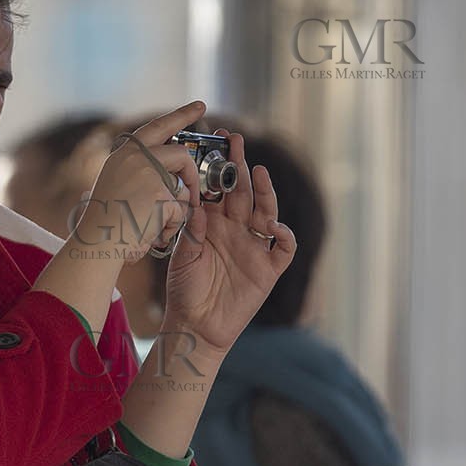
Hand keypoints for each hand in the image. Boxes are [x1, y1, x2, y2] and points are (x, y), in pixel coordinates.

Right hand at [73, 101, 205, 262]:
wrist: (95, 243)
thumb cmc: (103, 224)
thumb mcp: (116, 186)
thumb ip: (139, 173)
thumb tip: (174, 173)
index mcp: (123, 155)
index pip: (156, 127)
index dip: (180, 115)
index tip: (200, 105)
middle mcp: (136, 158)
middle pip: (180, 154)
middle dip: (193, 174)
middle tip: (196, 188)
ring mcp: (149, 173)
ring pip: (184, 186)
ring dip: (179, 207)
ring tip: (157, 225)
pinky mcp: (160, 193)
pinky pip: (181, 209)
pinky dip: (172, 225)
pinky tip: (153, 233)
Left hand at [162, 129, 296, 365]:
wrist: (196, 324)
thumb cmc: (184, 288)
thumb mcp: (181, 255)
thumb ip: (190, 231)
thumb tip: (196, 206)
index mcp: (212, 222)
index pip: (218, 187)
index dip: (217, 165)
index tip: (211, 141)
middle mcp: (235, 229)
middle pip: (242, 192)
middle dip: (240, 166)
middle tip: (235, 140)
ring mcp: (254, 246)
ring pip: (265, 212)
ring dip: (264, 192)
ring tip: (259, 173)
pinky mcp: (269, 268)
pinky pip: (283, 248)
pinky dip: (283, 235)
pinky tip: (273, 226)